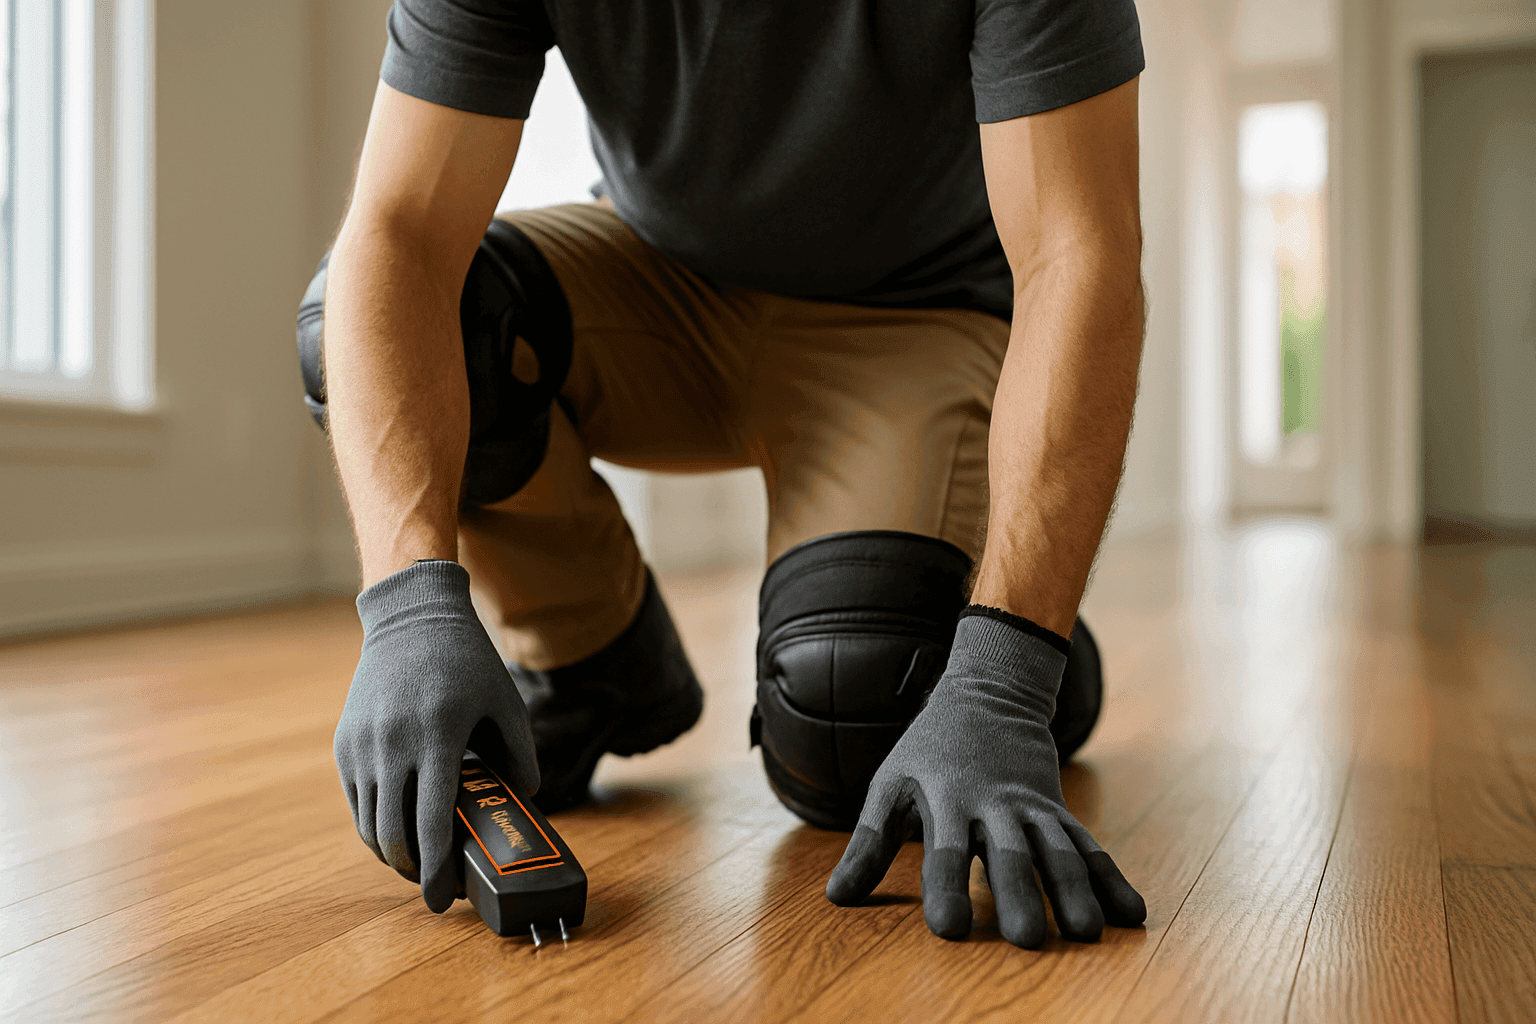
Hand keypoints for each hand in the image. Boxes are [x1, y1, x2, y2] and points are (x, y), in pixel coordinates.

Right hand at [335, 559, 537, 911]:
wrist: (411, 618)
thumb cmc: (467, 662)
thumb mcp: (505, 702)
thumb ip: (520, 753)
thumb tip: (527, 797)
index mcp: (438, 736)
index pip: (431, 822)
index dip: (436, 869)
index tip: (442, 900)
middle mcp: (393, 744)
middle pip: (394, 834)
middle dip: (413, 872)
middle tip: (434, 889)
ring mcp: (363, 744)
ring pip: (370, 823)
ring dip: (391, 854)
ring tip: (418, 865)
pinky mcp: (345, 743)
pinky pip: (357, 801)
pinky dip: (373, 826)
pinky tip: (396, 834)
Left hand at [825, 610, 1144, 946]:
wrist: (989, 693)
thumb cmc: (928, 752)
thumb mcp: (890, 786)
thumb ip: (868, 844)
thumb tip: (836, 898)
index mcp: (946, 799)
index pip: (942, 849)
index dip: (944, 888)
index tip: (949, 929)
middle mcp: (993, 804)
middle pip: (1009, 853)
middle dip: (1020, 895)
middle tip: (1028, 940)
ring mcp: (1032, 807)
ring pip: (1058, 850)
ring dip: (1074, 891)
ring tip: (1086, 933)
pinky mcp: (1058, 811)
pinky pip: (1089, 847)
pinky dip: (1112, 879)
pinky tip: (1131, 915)